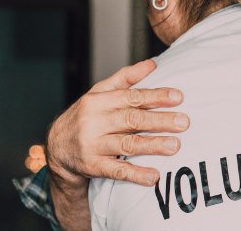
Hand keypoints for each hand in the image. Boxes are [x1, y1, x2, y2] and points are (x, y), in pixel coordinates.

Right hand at [46, 59, 188, 188]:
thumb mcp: (99, 94)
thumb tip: (152, 64)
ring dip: (152, 145)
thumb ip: (125, 79)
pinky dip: (136, 174)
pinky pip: (116, 171)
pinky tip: (154, 177)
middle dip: (159, 120)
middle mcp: (94, 122)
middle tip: (183, 122)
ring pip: (126, 144)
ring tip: (175, 146)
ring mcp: (93, 145)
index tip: (178, 97)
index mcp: (98, 101)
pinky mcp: (93, 166)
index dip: (155, 97)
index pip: (131, 97)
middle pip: (131, 119)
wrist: (56, 147)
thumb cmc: (85, 117)